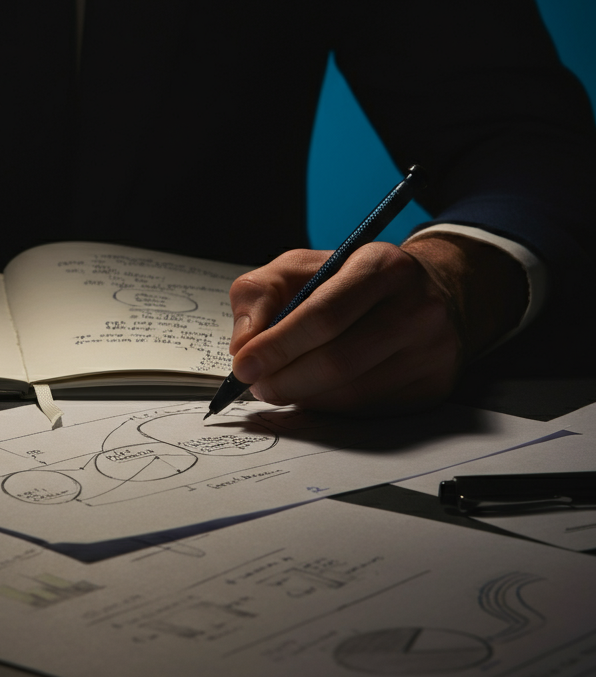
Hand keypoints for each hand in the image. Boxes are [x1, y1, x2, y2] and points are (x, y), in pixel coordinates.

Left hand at [227, 235, 528, 414]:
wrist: (424, 294)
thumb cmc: (348, 281)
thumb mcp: (298, 267)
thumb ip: (259, 295)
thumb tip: (243, 346)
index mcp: (381, 266)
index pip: (324, 315)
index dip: (278, 345)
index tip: (243, 365)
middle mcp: (416, 308)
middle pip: (338, 360)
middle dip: (285, 379)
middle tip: (256, 385)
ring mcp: (430, 351)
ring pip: (351, 393)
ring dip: (303, 397)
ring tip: (279, 385)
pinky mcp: (433, 386)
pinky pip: (367, 410)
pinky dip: (329, 407)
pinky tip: (315, 391)